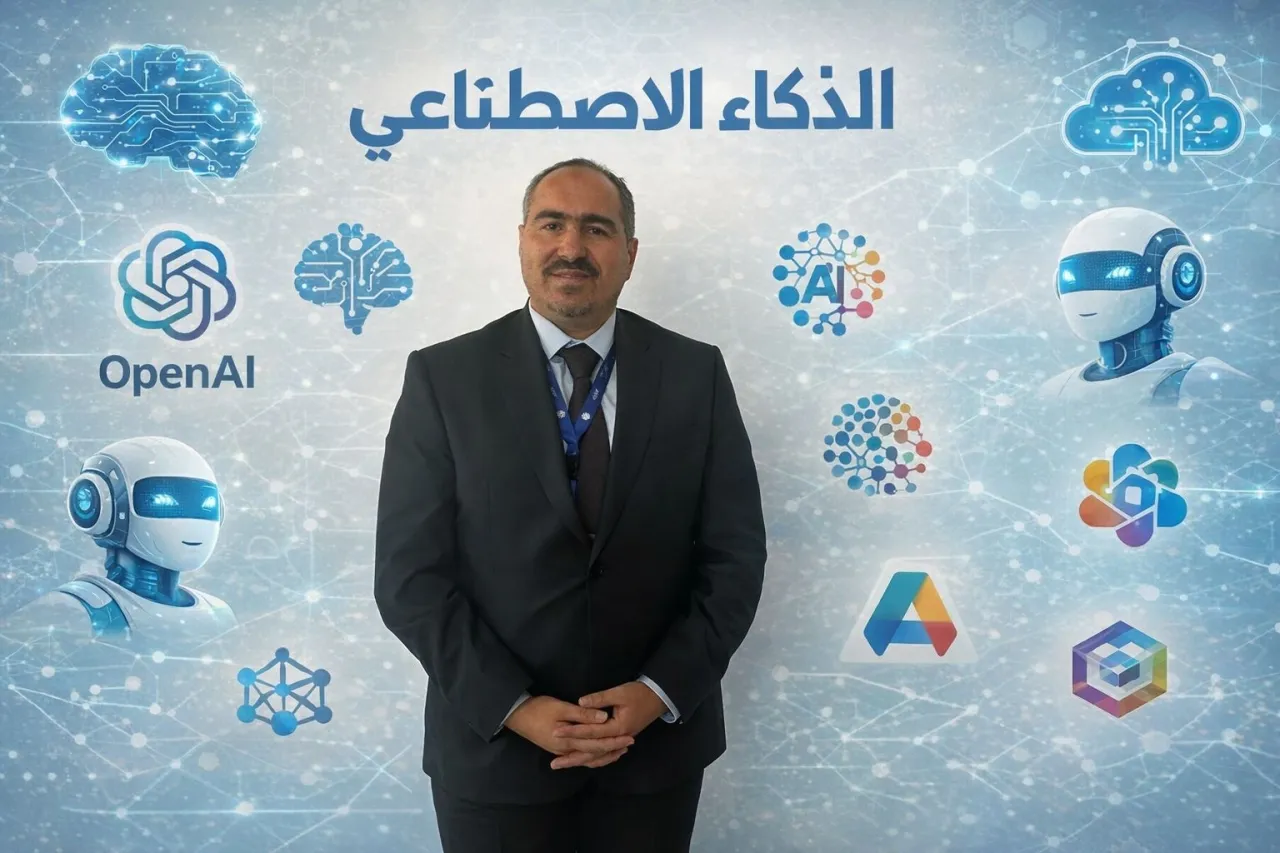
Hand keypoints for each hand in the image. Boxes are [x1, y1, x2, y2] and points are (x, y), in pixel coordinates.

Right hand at [505, 695, 634, 769]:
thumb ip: (583, 714)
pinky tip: (597, 752)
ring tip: (618, 751)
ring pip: (587, 757)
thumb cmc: (539, 708)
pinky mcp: (558, 748)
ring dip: (603, 755)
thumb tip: (604, 718)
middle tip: (629, 744)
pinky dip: (591, 755)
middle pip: (594, 754)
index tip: (629, 737)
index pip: (597, 744)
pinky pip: (579, 755)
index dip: (614, 741)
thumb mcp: (562, 707)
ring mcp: (561, 751)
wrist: (516, 715)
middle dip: (612, 749)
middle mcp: (566, 750)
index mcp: (569, 741)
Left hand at [547, 681, 667, 769]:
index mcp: (617, 728)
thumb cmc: (638, 693)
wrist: (658, 698)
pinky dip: (592, 758)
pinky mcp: (620, 740)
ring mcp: (620, 741)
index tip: (555, 732)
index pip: (590, 732)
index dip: (572, 732)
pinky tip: (581, 761)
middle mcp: (618, 739)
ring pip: (598, 756)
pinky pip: (604, 754)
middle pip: (592, 752)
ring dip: (580, 761)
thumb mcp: (619, 693)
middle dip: (572, 757)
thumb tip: (579, 703)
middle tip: (553, 763)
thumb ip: (599, 699)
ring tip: (562, 765)